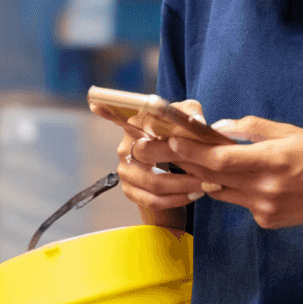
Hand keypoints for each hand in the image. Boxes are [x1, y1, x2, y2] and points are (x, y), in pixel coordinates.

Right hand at [91, 99, 207, 225]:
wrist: (176, 177)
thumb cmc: (180, 142)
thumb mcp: (186, 122)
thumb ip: (190, 112)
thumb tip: (196, 120)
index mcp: (134, 127)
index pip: (118, 117)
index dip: (107, 111)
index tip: (95, 103)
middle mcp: (124, 149)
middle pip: (148, 156)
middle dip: (181, 163)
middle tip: (206, 168)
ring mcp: (125, 172)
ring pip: (154, 183)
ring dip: (184, 186)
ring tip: (206, 185)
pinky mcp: (130, 192)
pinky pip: (153, 200)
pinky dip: (177, 199)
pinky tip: (194, 194)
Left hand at [134, 114, 302, 232]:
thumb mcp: (294, 132)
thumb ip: (255, 130)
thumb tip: (221, 127)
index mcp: (272, 162)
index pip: (220, 159)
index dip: (190, 151)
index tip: (170, 139)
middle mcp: (264, 189)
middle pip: (212, 176)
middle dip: (184, 162)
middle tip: (160, 149)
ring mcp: (264, 209)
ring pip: (221, 190)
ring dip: (206, 175)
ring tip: (190, 159)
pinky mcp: (267, 221)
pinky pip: (239, 201)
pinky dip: (234, 187)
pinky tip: (243, 177)